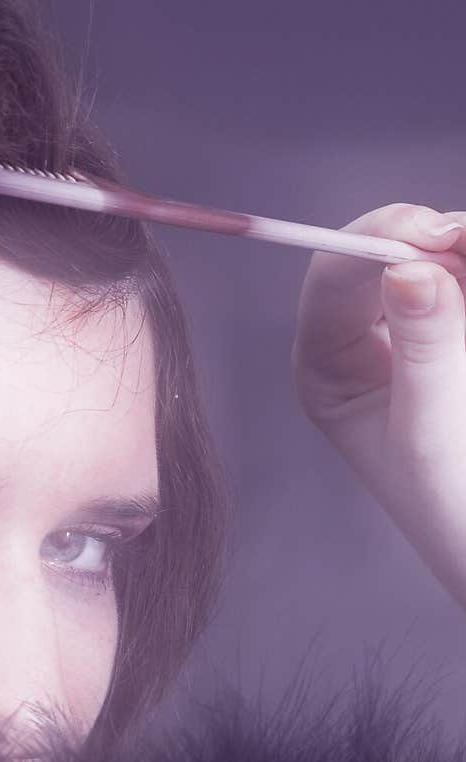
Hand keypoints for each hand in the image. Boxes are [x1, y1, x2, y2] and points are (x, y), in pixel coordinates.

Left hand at [292, 203, 465, 606]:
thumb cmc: (452, 506)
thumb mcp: (430, 434)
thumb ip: (426, 349)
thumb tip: (411, 271)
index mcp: (328, 368)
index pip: (334, 278)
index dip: (382, 240)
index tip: (437, 235)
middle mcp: (365, 339)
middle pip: (391, 252)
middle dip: (437, 241)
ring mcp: (419, 328)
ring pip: (441, 261)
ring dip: (464, 254)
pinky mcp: (455, 333)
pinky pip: (465, 284)